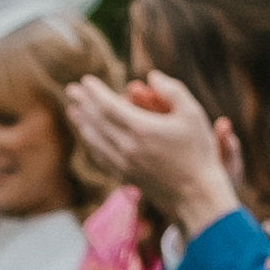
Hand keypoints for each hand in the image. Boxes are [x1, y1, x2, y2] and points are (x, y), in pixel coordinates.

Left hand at [70, 66, 240, 229]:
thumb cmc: (198, 151)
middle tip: (71, 90)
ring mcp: (123, 164)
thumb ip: (172, 90)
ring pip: (95, 140)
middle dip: (82, 103)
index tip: (86, 80)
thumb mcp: (192, 113)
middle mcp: (127, 147)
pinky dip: (91, 144)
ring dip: (82, 123)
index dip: (95, 92)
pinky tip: (88, 137)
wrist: (196, 194)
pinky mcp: (125, 176)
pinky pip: (100, 158)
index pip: (108, 105)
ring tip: (73, 111)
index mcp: (141, 128)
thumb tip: (151, 75)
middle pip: (96, 121)